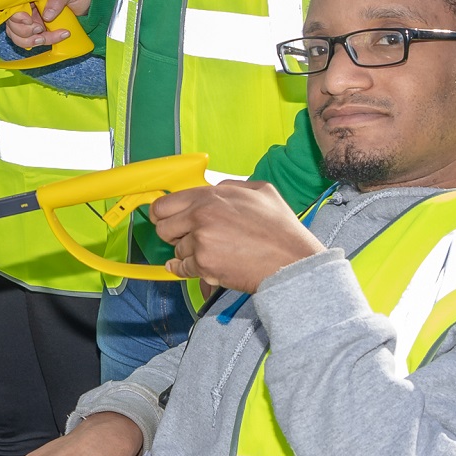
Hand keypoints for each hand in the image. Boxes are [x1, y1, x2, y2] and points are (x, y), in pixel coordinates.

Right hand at [4, 0, 91, 49]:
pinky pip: (28, 42)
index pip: (13, 5)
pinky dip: (38, 44)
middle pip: (12, 23)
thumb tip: (46, 15)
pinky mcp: (36, 32)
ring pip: (18, 36)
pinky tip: (55, 38)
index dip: (16, 15)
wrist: (87, 6)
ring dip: (31, 40)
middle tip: (41, 29)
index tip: (29, 20)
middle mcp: (26, 8)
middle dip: (25, 31)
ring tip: (47, 37)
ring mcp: (30, 21)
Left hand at [148, 180, 322, 293]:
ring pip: (176, 249)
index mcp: (211, 197)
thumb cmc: (281, 230)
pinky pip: (182, 268)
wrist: (292, 262)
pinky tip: (200, 266)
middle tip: (186, 237)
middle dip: (172, 233)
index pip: (166, 203)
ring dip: (188, 252)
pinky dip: (188, 269)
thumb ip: (232, 186)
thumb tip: (214, 189)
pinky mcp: (204, 265)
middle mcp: (201, 216)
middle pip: (163, 227)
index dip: (163, 213)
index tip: (165, 219)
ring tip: (212, 252)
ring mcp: (201, 242)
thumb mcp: (262, 191)